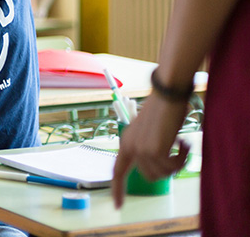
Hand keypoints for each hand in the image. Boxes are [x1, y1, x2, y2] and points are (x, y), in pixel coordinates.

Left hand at [110, 93, 190, 207]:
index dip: (117, 189)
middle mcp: (130, 147)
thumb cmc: (162, 112)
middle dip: (167, 169)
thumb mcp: (149, 133)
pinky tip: (184, 142)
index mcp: (126, 143)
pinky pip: (172, 167)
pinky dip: (183, 158)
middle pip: (150, 176)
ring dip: (177, 162)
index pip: (117, 171)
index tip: (117, 206)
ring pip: (163, 173)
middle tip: (178, 152)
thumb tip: (156, 166)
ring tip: (182, 144)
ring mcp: (141, 150)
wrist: (167, 96)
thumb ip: (147, 149)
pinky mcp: (154, 150)